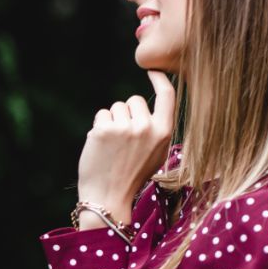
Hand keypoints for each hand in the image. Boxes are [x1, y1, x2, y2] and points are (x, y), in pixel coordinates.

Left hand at [75, 71, 175, 226]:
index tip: (153, 71)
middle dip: (127, 112)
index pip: (167, 96)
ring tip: (113, 145)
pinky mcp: (104, 130)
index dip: (160, 80)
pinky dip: (99, 127)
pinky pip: (102, 115)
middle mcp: (146, 128)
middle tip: (124, 139)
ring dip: (112, 120)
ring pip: (116, 107)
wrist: (109, 198)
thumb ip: (155, 129)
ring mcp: (124, 128)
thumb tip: (145, 107)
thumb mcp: (156, 154)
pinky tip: (101, 146)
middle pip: (134, 100)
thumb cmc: (132, 176)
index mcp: (164, 133)